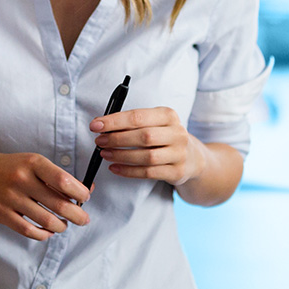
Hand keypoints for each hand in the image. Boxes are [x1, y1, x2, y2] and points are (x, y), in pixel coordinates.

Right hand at [0, 152, 90, 240]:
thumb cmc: (12, 167)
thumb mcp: (33, 163)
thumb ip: (56, 177)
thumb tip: (86, 190)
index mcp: (33, 163)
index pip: (63, 180)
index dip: (80, 192)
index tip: (85, 197)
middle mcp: (22, 180)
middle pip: (59, 204)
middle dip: (78, 215)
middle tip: (83, 219)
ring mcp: (11, 198)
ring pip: (47, 221)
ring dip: (62, 226)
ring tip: (64, 224)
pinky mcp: (2, 214)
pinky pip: (29, 231)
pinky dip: (43, 234)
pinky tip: (48, 231)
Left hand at [91, 107, 207, 186]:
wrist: (192, 158)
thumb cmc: (164, 136)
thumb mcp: (155, 122)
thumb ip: (133, 122)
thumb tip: (102, 125)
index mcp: (169, 115)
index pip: (138, 117)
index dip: (114, 121)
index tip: (95, 125)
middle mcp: (177, 133)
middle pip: (143, 136)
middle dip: (117, 139)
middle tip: (99, 141)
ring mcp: (179, 154)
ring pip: (146, 157)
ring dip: (121, 156)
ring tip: (105, 154)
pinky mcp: (177, 172)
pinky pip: (149, 172)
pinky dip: (128, 171)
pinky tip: (114, 167)